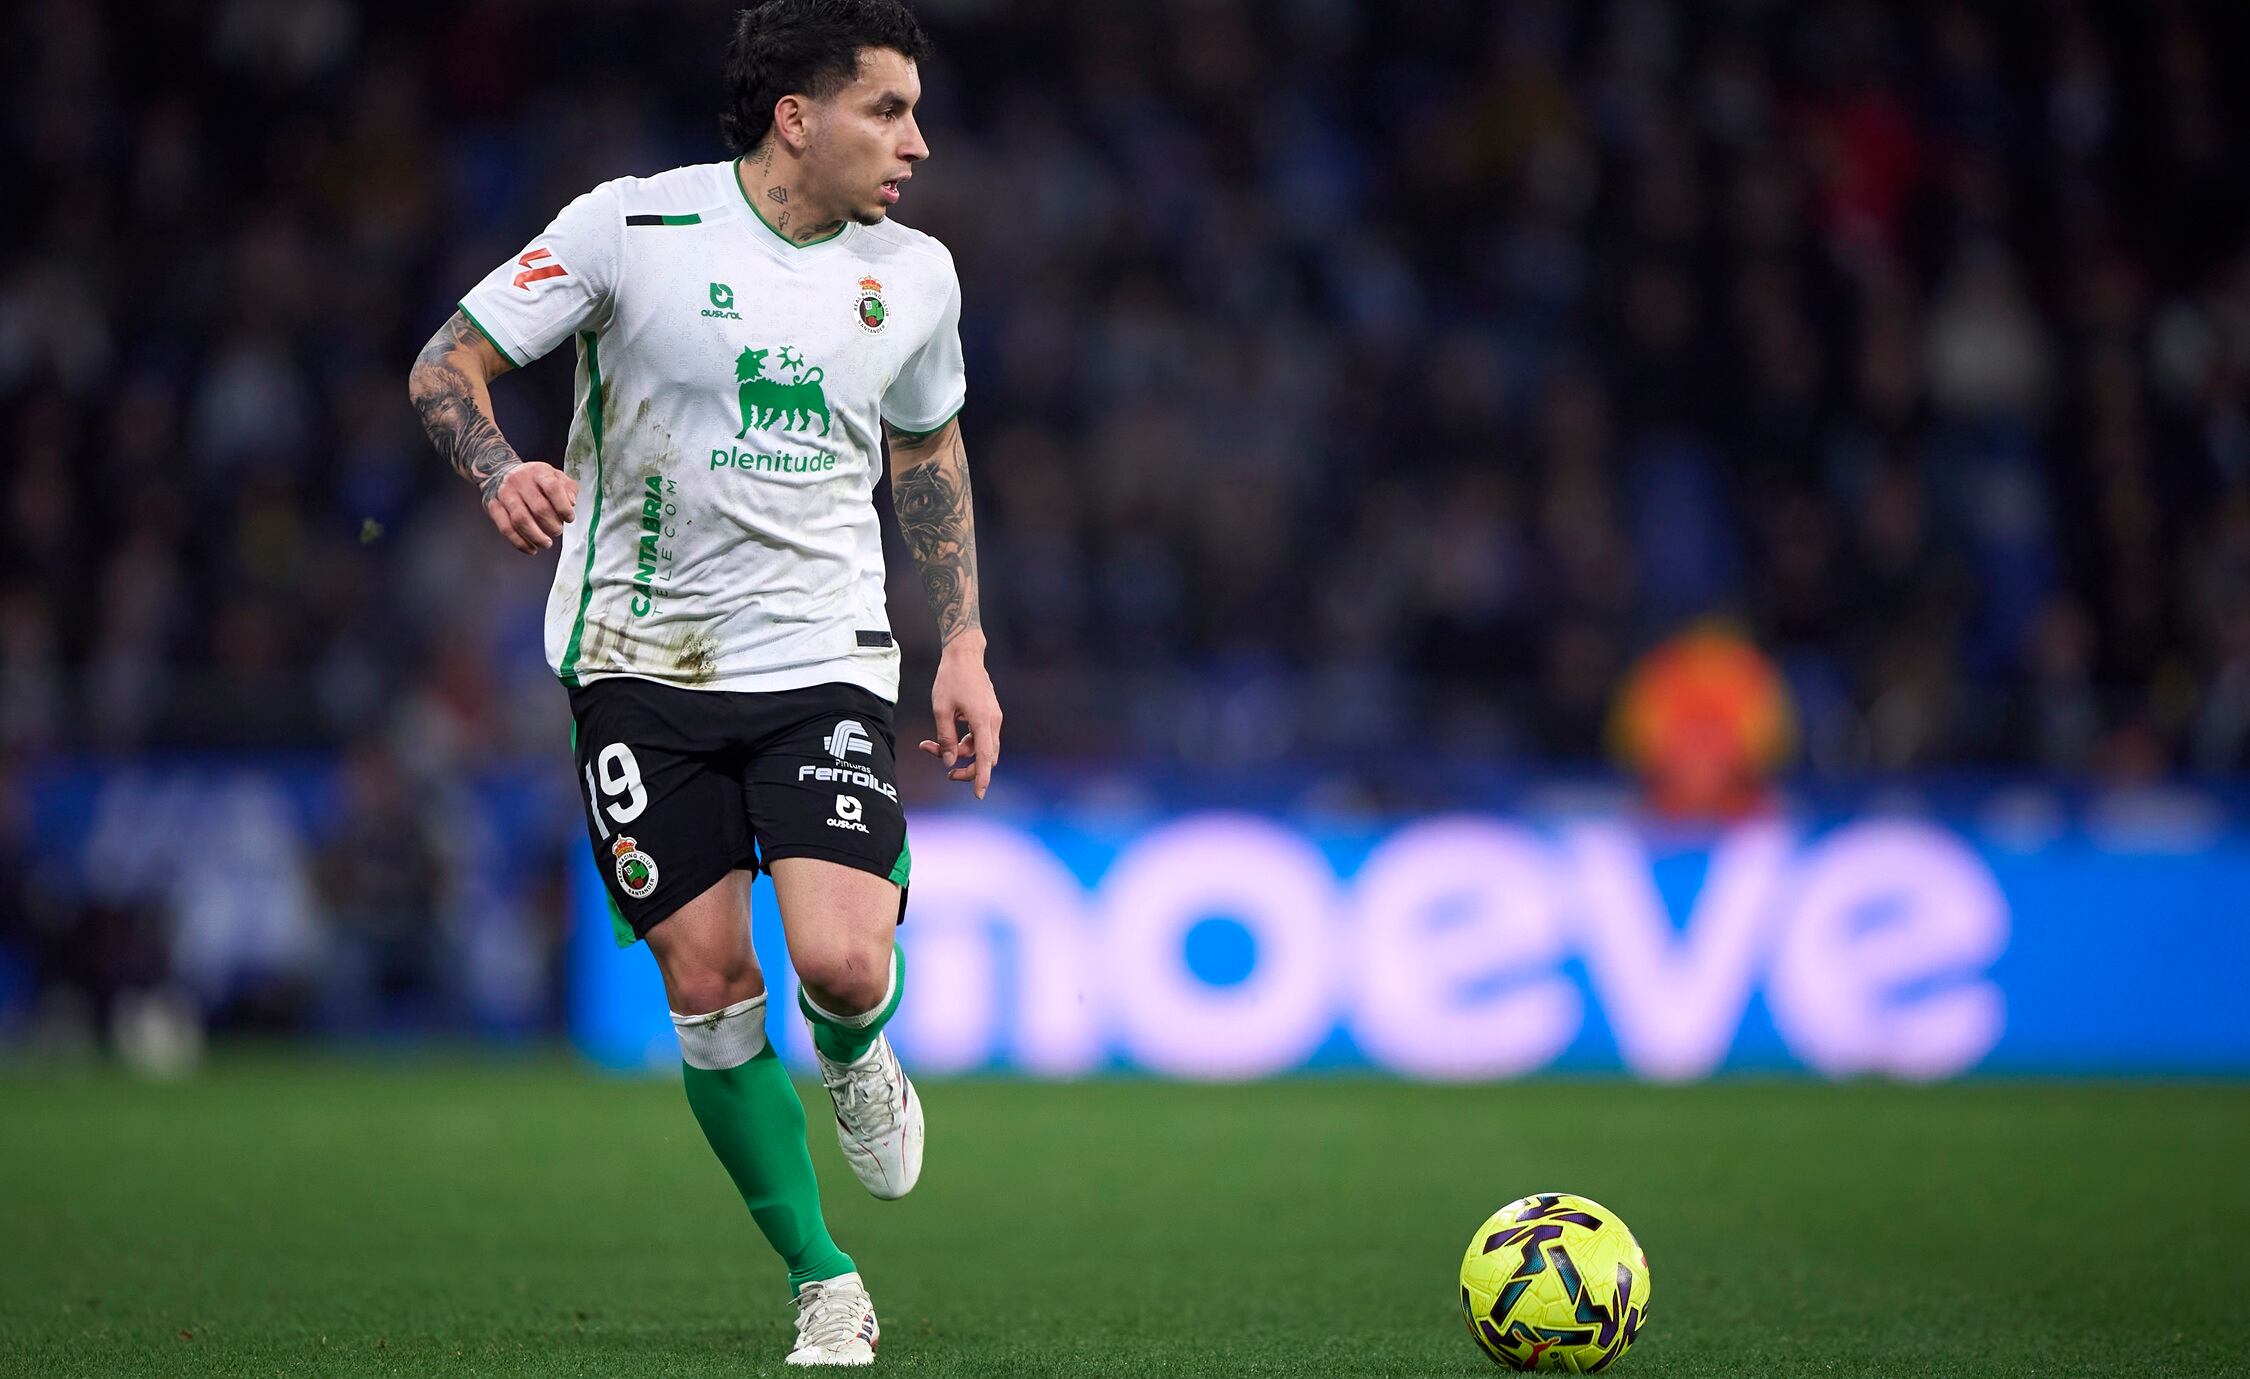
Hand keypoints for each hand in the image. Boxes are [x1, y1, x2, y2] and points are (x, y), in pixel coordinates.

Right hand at [484, 462, 577, 552]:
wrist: (499, 473)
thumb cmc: (532, 479)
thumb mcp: (554, 475)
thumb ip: (568, 488)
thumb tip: (571, 503)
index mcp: (538, 472)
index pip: (553, 488)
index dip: (563, 506)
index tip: (569, 518)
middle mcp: (519, 481)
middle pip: (538, 508)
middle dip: (552, 525)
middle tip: (557, 531)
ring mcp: (505, 494)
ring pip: (521, 520)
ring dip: (536, 537)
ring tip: (546, 543)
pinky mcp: (494, 507)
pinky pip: (506, 528)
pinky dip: (520, 542)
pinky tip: (531, 548)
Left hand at [920, 636, 1000, 798]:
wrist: (965, 654)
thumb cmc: (951, 678)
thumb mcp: (940, 709)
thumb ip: (945, 737)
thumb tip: (948, 761)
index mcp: (982, 721)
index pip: (985, 758)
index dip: (981, 778)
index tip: (978, 795)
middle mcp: (993, 721)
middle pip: (986, 757)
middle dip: (967, 767)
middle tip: (945, 769)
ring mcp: (993, 717)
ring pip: (981, 747)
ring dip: (961, 752)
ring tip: (930, 745)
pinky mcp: (989, 714)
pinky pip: (980, 736)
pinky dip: (965, 741)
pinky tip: (947, 731)